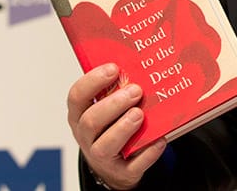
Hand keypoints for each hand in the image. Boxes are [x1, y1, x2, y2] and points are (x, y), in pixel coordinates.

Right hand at [67, 64, 166, 189]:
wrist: (114, 164)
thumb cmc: (111, 125)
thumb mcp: (107, 105)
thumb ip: (117, 89)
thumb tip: (141, 62)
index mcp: (80, 114)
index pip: (77, 96)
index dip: (93, 81)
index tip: (113, 68)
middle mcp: (86, 136)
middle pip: (91, 121)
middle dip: (113, 104)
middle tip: (136, 91)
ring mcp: (101, 156)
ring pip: (104, 146)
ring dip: (123, 128)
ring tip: (140, 114)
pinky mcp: (121, 172)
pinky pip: (132, 166)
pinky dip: (147, 153)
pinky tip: (159, 140)